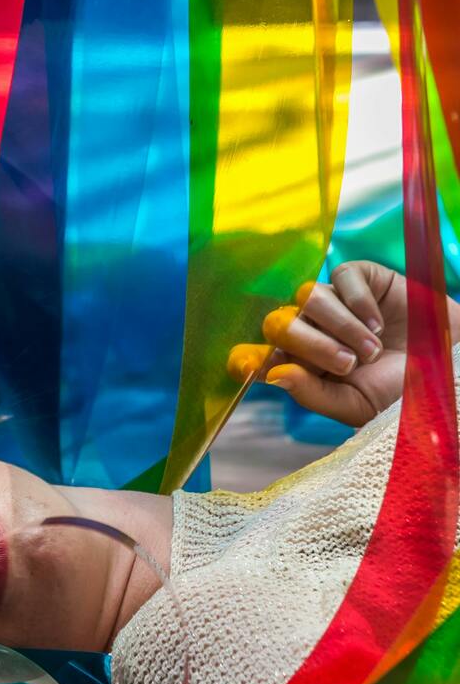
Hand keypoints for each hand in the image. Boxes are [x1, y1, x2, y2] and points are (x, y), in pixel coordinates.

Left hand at [227, 261, 456, 427]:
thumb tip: (271, 373)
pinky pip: (341, 277)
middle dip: (309, 344)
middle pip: (278, 322)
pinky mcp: (359, 278)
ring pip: (307, 298)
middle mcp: (308, 330)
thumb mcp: (354, 405)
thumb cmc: (398, 390)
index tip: (246, 365)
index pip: (256, 354)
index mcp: (299, 363)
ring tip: (369, 350)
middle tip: (348, 364)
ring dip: (338, 327)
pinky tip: (378, 324)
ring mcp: (331, 303)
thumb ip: (311, 393)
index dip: (244, 357)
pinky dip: (358, 303)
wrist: (445, 368)